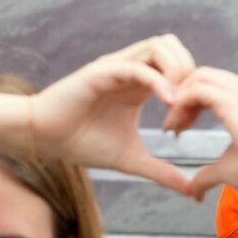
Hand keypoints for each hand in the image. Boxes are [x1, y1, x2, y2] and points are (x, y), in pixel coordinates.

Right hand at [32, 35, 194, 192]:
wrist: (44, 139)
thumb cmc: (83, 143)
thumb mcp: (131, 159)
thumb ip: (162, 172)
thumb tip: (191, 191)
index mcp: (142, 84)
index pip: (180, 65)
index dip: (192, 89)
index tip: (190, 122)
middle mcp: (132, 69)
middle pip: (174, 47)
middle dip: (189, 72)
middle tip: (188, 107)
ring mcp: (117, 67)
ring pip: (159, 46)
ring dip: (176, 70)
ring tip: (177, 104)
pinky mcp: (101, 72)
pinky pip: (136, 67)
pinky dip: (158, 81)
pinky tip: (168, 103)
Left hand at [169, 67, 237, 200]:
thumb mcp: (228, 167)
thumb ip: (208, 174)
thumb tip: (194, 191)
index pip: (212, 84)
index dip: (190, 101)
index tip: (180, 126)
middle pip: (202, 75)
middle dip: (181, 96)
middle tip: (173, 125)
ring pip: (198, 78)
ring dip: (178, 100)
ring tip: (173, 127)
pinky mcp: (233, 101)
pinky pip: (196, 90)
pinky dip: (180, 104)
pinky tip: (176, 126)